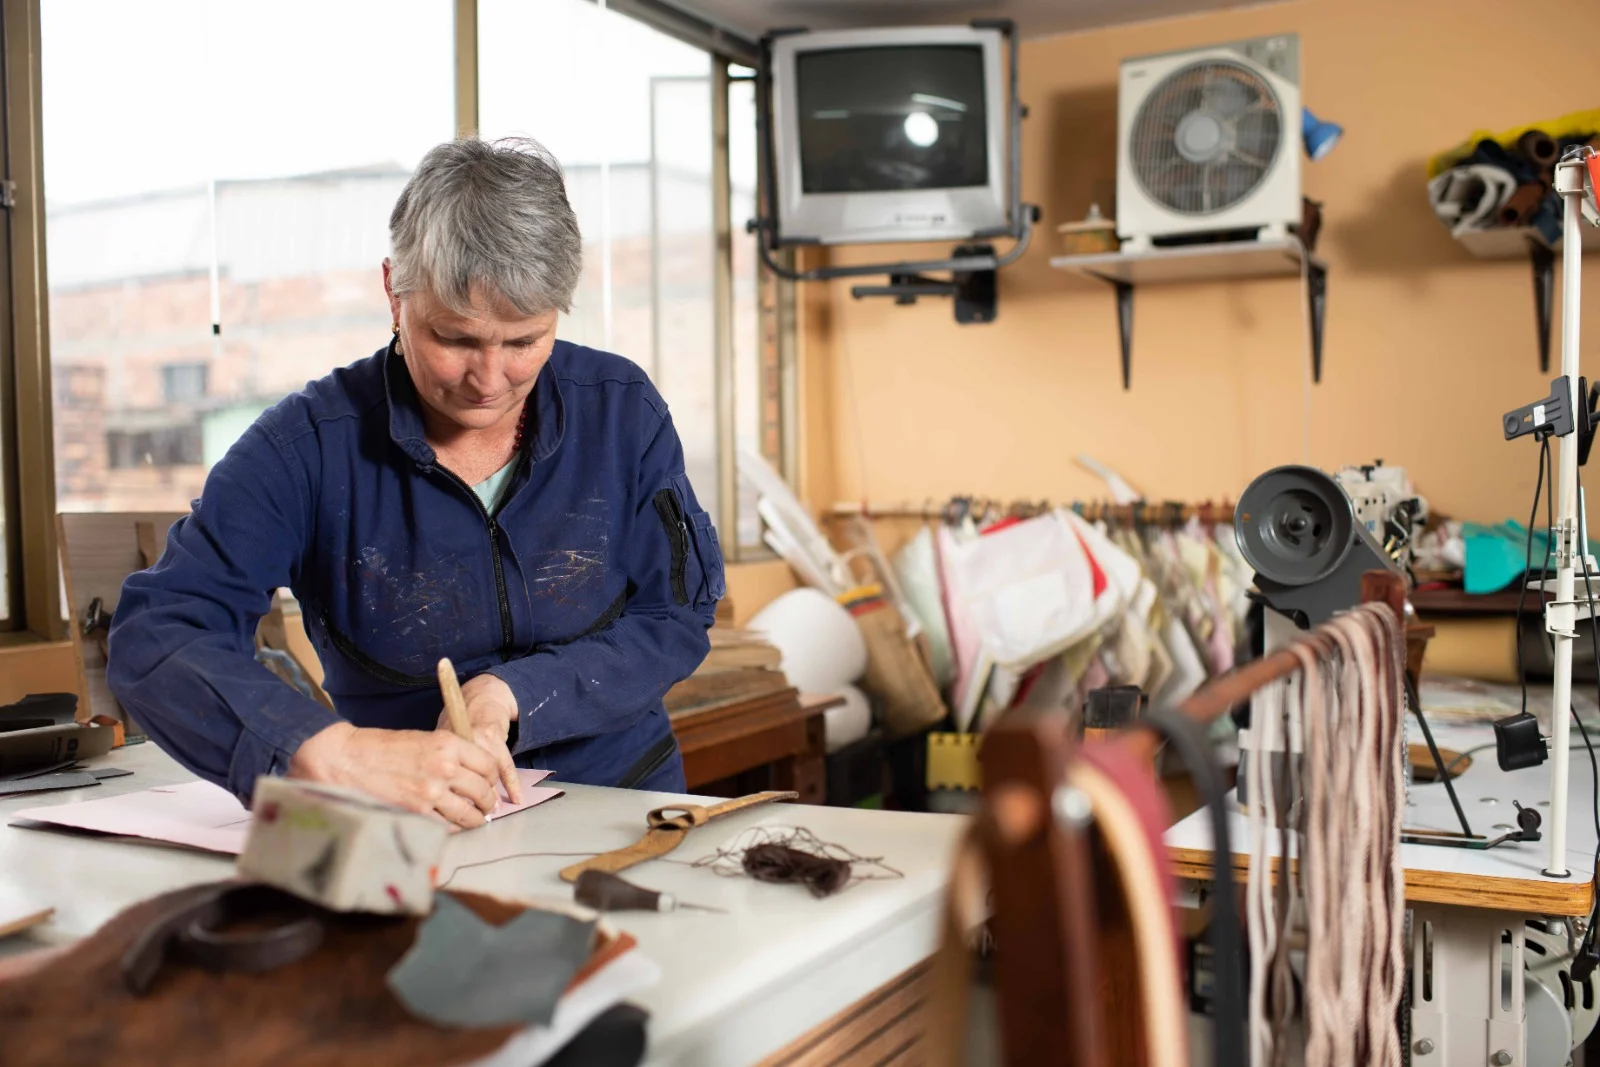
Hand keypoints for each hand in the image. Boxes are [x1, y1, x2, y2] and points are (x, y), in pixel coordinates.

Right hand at [288, 722, 501, 829]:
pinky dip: (453, 827)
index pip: (489, 764)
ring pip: (470, 814)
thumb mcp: (422, 739)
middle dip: (488, 801)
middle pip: (484, 791)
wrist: (344, 760)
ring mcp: (431, 793)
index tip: (489, 782)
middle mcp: (445, 768)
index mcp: (448, 744)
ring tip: (476, 819)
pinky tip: (451, 824)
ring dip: (476, 819)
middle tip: (487, 805)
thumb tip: (471, 773)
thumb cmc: (380, 748)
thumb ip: (449, 754)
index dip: (493, 777)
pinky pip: (447, 826)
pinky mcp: (416, 813)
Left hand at [439, 673, 523, 805]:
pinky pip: (506, 766)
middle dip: (471, 801)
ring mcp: (478, 740)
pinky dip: (512, 784)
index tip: (451, 815)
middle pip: (466, 779)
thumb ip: (441, 763)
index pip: (445, 778)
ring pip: (486, 775)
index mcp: (443, 746)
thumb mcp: (442, 739)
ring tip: (492, 811)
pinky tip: (516, 799)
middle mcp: (459, 743)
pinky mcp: (496, 738)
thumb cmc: (459, 721)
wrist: (482, 696)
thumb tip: (440, 795)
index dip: (449, 798)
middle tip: (474, 817)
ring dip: (491, 795)